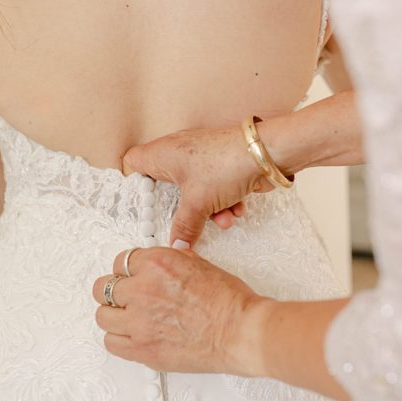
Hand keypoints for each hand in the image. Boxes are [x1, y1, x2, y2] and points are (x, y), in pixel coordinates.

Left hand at [91, 246, 267, 375]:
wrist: (241, 332)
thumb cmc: (229, 302)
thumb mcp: (198, 264)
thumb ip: (170, 262)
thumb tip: (156, 264)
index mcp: (156, 264)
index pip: (121, 262)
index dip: (128, 272)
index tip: (132, 279)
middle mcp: (143, 290)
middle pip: (103, 288)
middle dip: (115, 292)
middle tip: (126, 299)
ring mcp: (139, 321)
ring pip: (102, 316)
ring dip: (114, 316)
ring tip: (129, 319)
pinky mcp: (142, 349)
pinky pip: (111, 342)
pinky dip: (119, 339)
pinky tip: (132, 337)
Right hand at [121, 125, 271, 248]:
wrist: (268, 154)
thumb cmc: (225, 165)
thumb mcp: (198, 203)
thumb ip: (183, 227)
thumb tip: (176, 247)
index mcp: (162, 154)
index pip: (133, 163)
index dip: (134, 184)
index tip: (143, 207)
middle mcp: (178, 153)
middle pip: (165, 186)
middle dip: (179, 208)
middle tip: (182, 221)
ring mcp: (200, 159)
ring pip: (193, 191)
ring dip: (207, 210)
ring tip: (222, 220)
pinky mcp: (220, 166)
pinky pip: (213, 189)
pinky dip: (222, 202)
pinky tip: (236, 210)